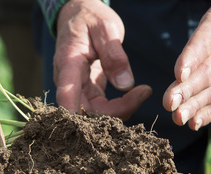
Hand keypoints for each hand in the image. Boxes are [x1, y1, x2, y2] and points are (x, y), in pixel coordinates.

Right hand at [54, 0, 151, 119]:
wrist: (80, 15)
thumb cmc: (90, 18)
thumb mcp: (105, 28)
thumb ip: (114, 55)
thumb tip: (125, 85)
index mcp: (68, 64)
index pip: (66, 97)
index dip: (80, 116)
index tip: (107, 121)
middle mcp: (69, 81)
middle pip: (85, 111)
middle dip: (114, 112)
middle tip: (142, 94)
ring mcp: (78, 88)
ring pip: (96, 113)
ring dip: (121, 110)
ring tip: (143, 92)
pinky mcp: (88, 90)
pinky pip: (102, 107)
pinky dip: (121, 105)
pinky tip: (138, 94)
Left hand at [163, 0, 210, 129]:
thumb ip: (208, 17)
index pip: (205, 42)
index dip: (192, 59)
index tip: (178, 75)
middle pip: (207, 72)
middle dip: (187, 90)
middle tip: (169, 103)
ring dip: (194, 105)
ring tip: (178, 118)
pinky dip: (210, 112)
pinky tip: (195, 124)